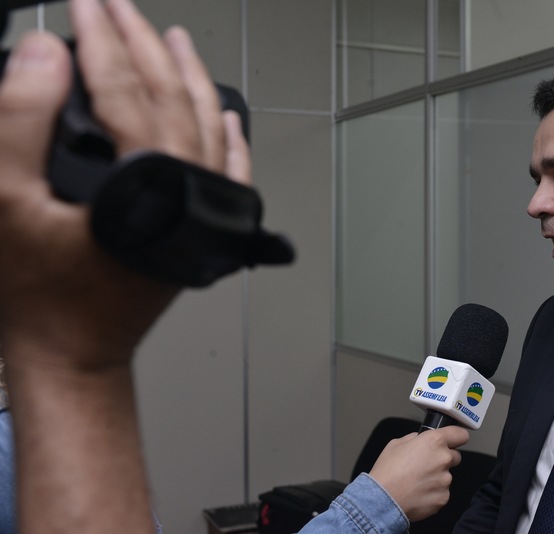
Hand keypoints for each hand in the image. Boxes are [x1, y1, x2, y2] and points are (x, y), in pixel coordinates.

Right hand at [0, 0, 249, 371]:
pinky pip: (227, 172)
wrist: (73, 354)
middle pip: (173, 98)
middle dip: (143, 45)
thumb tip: (46, 53)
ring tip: (173, 40)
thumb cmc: (39, 296)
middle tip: (120, 7)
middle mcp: (188, 195)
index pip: (124, 87)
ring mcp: (202, 213)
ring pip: (208, 127)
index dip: (100, 37)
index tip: (86, 2)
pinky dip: (227, 136)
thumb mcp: (2, 201)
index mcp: (145, 184)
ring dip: (190, 79)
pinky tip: (224, 114)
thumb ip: (19, 119)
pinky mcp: (204, 231)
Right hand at [369, 425, 469, 521]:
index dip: (456, 437)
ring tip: (416, 481)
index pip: (460, 434)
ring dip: (436, 477)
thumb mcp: (396, 444)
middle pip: (454, 456)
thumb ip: (414, 438)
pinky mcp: (443, 497)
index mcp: (434, 441)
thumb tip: (420, 440)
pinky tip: (418, 492)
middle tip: (424, 465)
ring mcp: (445, 480)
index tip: (454, 440)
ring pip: (446, 476)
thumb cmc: (387, 472)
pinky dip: (433, 492)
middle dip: (442, 459)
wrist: (382, 499)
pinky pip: (442, 492)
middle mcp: (443, 459)